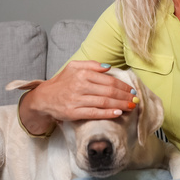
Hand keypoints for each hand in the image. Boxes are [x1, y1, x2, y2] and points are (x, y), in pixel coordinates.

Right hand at [18, 61, 136, 134]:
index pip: (108, 80)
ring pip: (104, 102)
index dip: (122, 86)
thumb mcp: (74, 67)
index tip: (132, 90)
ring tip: (131, 106)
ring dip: (120, 105)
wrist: (44, 97)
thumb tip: (108, 67)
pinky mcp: (73, 112)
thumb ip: (92, 65)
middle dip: (125, 96)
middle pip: (108, 91)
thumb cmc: (62, 82)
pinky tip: (118, 113)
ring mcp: (77, 100)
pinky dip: (107, 113)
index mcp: (82, 73)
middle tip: (135, 99)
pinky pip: (94, 113)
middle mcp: (80, 86)